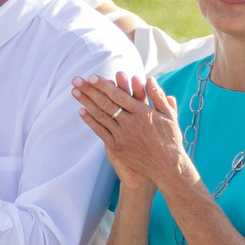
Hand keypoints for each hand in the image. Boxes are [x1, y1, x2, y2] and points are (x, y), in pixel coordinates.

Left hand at [75, 71, 193, 194]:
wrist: (167, 166)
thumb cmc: (170, 139)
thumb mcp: (170, 115)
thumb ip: (158, 96)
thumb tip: (149, 79)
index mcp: (142, 113)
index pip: (119, 95)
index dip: (104, 85)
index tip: (92, 77)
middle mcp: (130, 124)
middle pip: (105, 103)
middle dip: (89, 90)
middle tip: (76, 80)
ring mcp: (122, 136)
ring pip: (100, 116)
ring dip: (86, 102)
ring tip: (74, 92)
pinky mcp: (117, 148)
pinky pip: (101, 132)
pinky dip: (90, 121)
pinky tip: (81, 111)